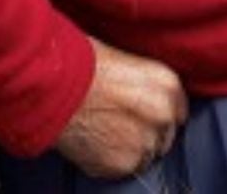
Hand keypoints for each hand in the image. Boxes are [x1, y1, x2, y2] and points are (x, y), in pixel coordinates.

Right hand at [53, 35, 187, 178]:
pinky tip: (90, 141)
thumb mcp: (119, 57)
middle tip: (115, 122)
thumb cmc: (75, 62)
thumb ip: (138, 81)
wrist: (49, 84)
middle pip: (163, 135)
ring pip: (144, 155)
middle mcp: (163, 115)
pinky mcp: (122, 163)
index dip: (155, 111)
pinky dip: (106, 160)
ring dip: (126, 147)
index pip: (177, 109)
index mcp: (166, 83)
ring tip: (100, 131)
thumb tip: (134, 90)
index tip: (140, 112)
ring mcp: (144, 142)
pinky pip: (121, 169)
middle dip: (142, 131)